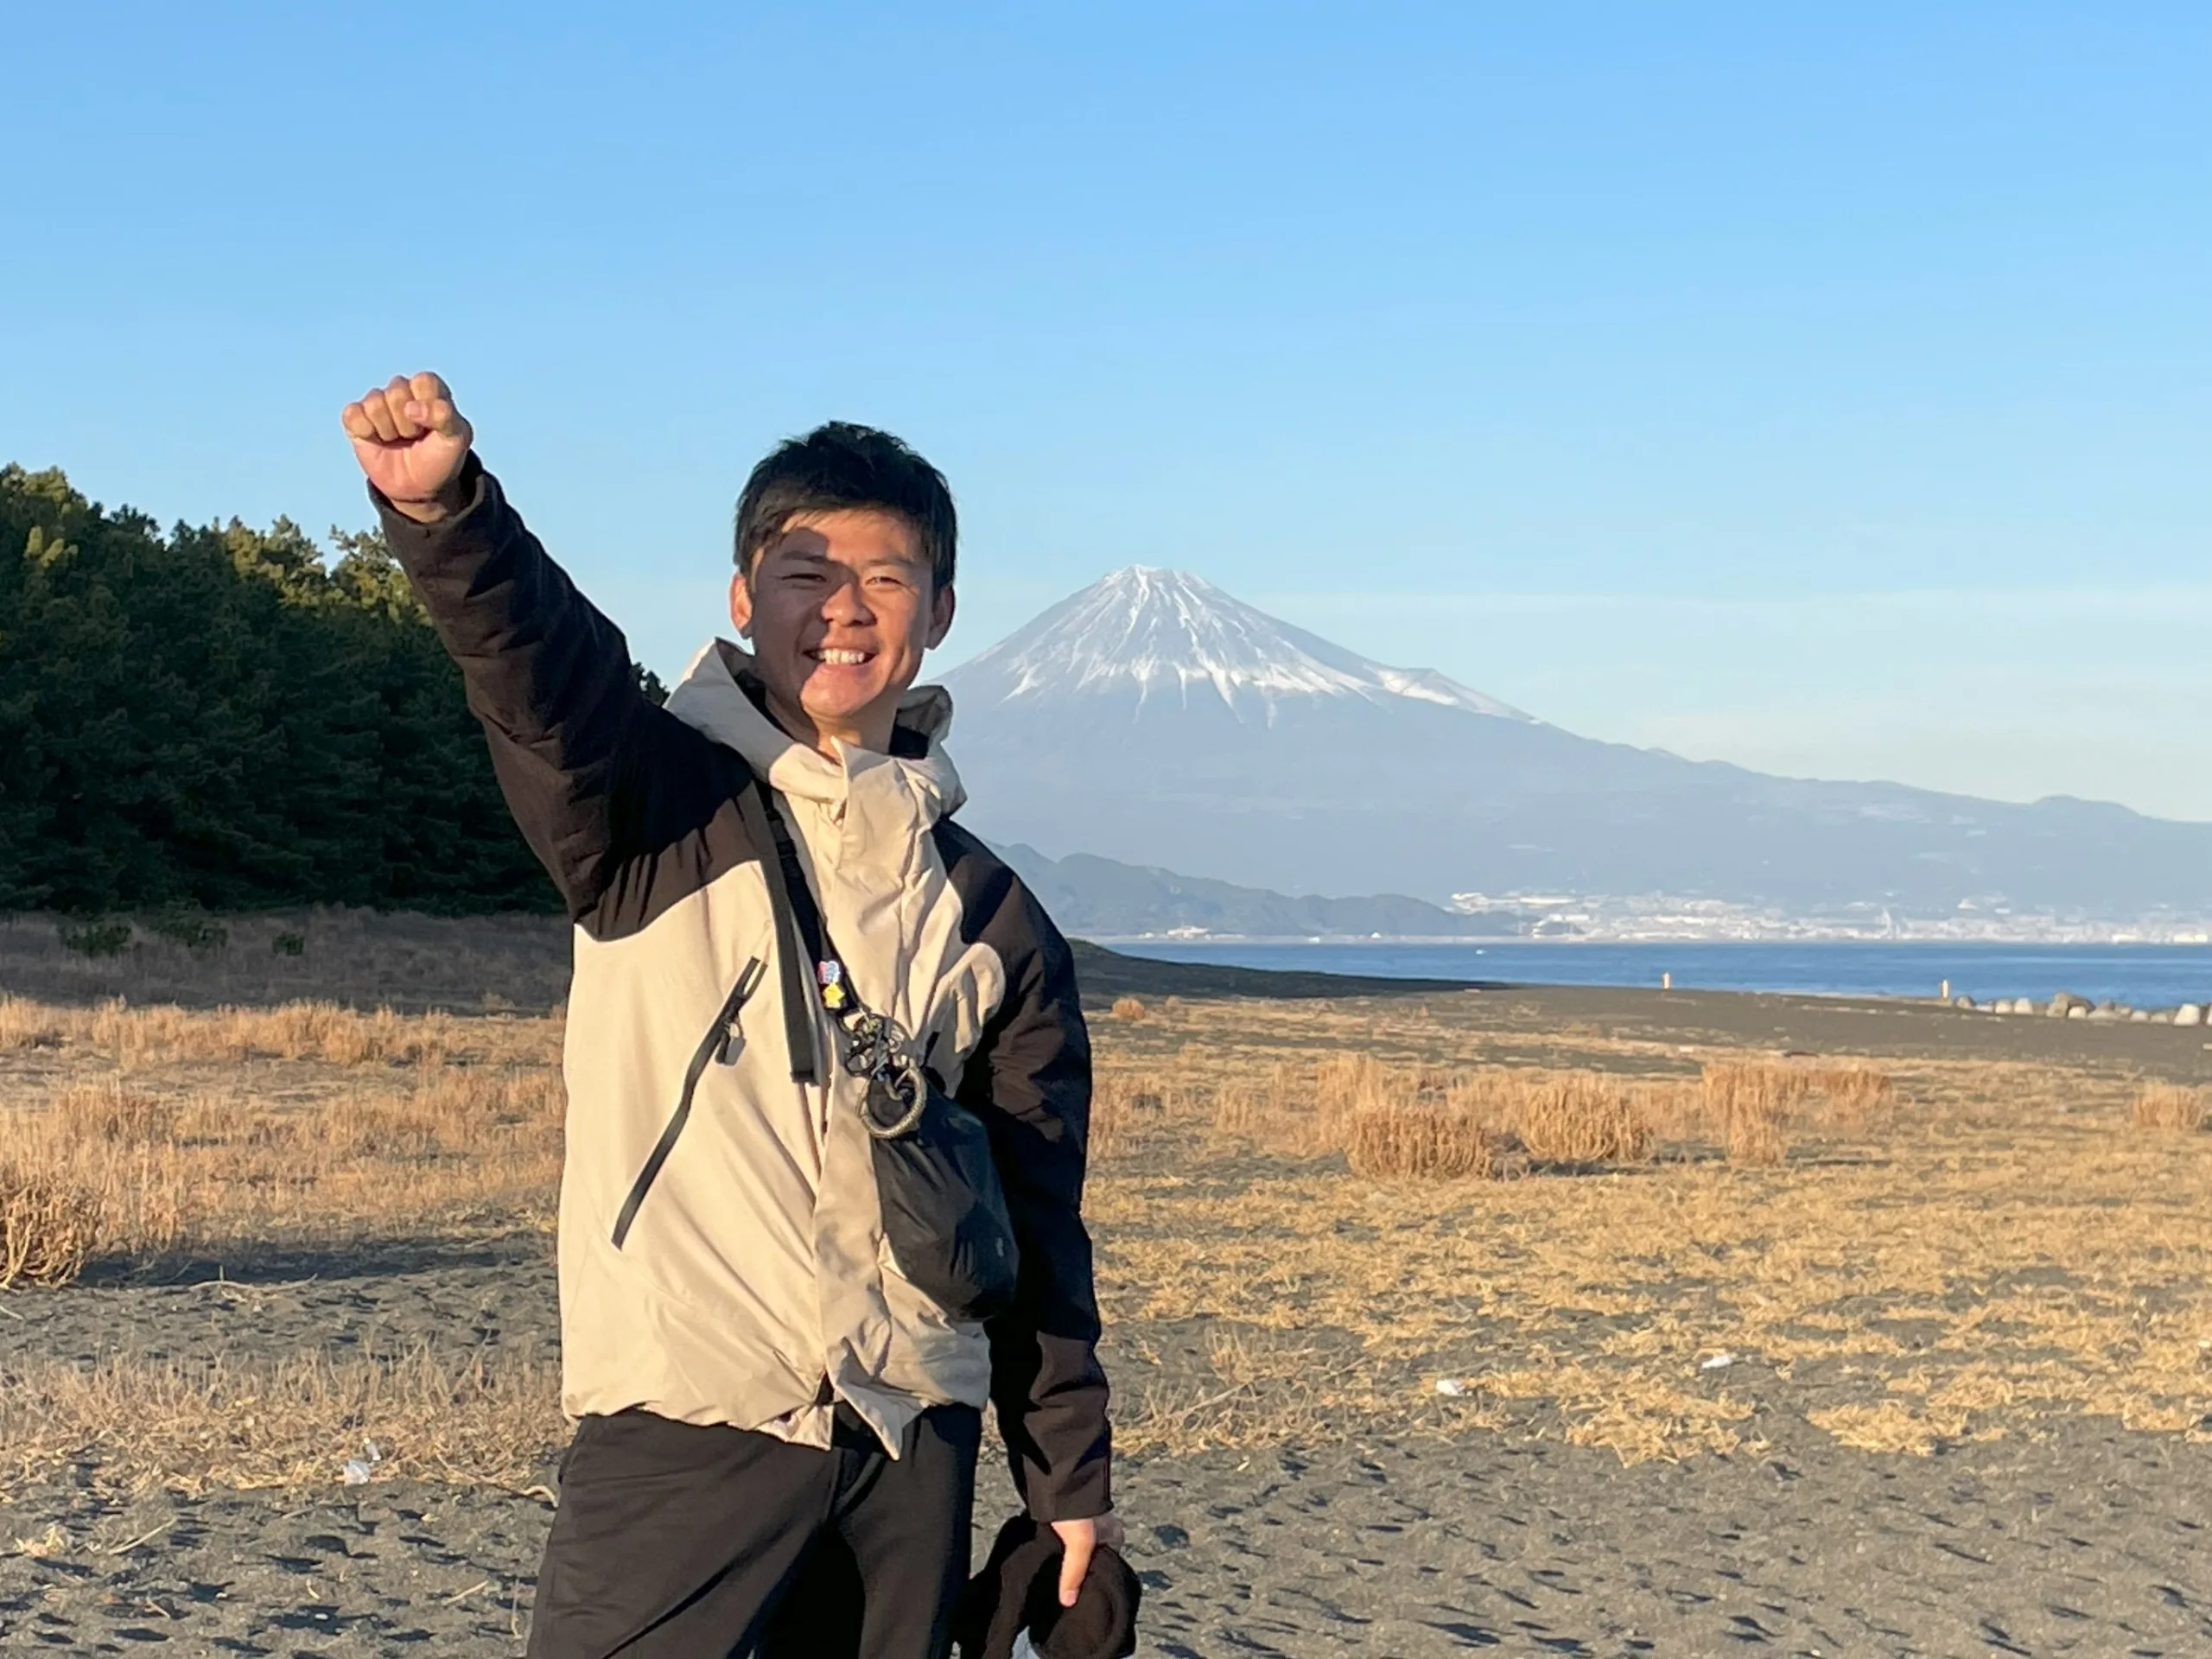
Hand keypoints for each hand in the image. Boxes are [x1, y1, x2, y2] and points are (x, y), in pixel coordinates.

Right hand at [341, 372, 473, 522]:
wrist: (419, 488)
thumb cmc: (440, 458)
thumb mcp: (457, 439)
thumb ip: (445, 417)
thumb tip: (411, 408)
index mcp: (428, 389)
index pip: (423, 381)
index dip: (428, 407)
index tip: (434, 427)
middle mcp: (402, 391)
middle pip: (397, 392)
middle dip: (408, 423)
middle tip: (415, 437)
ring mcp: (377, 404)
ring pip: (375, 403)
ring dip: (389, 430)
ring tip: (398, 440)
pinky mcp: (356, 418)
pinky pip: (353, 414)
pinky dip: (365, 431)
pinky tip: (376, 440)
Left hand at [1048, 1512, 1126, 1607]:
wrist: (1058, 1478)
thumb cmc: (1079, 1510)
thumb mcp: (1080, 1544)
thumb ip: (1074, 1573)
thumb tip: (1068, 1601)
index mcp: (1114, 1537)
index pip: (1106, 1568)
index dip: (1093, 1580)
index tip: (1079, 1594)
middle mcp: (1101, 1532)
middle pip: (1089, 1560)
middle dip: (1077, 1572)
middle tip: (1063, 1589)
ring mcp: (1083, 1525)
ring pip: (1074, 1552)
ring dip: (1064, 1561)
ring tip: (1054, 1578)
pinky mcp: (1066, 1521)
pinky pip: (1062, 1543)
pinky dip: (1056, 1551)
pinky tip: (1048, 1560)